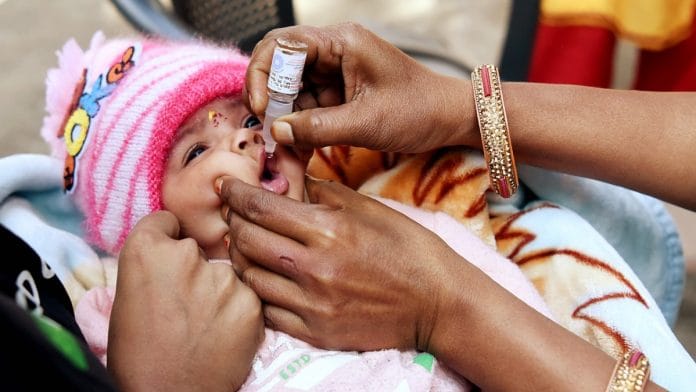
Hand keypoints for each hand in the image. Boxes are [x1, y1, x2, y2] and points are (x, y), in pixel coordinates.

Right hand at [107, 211, 263, 390]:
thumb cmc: (137, 352)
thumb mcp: (127, 296)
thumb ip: (152, 263)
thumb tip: (171, 246)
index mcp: (146, 250)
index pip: (167, 221)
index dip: (166, 240)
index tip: (166, 261)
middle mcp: (187, 255)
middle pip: (198, 247)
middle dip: (194, 266)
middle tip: (184, 301)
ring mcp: (224, 278)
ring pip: (226, 271)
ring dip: (219, 288)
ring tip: (204, 322)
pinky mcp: (251, 302)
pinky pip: (246, 294)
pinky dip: (238, 308)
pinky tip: (222, 331)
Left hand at [220, 176, 472, 351]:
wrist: (438, 303)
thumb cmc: (408, 249)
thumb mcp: (369, 208)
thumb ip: (322, 192)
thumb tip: (286, 178)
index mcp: (328, 229)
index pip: (260, 207)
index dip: (235, 193)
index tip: (225, 185)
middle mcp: (314, 268)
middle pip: (246, 240)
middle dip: (233, 221)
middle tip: (235, 214)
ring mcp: (312, 304)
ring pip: (249, 277)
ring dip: (241, 256)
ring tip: (248, 244)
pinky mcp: (315, 331)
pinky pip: (266, 311)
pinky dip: (259, 290)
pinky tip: (266, 277)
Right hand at [244, 23, 476, 153]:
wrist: (448, 119)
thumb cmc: (418, 111)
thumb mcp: (366, 123)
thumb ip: (318, 128)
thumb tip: (277, 132)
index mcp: (341, 42)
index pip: (282, 44)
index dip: (264, 74)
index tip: (263, 108)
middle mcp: (333, 51)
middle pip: (280, 65)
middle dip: (271, 98)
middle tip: (270, 130)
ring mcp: (334, 71)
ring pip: (290, 89)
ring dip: (285, 117)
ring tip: (288, 147)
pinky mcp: (337, 92)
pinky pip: (306, 105)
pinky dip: (300, 126)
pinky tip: (301, 147)